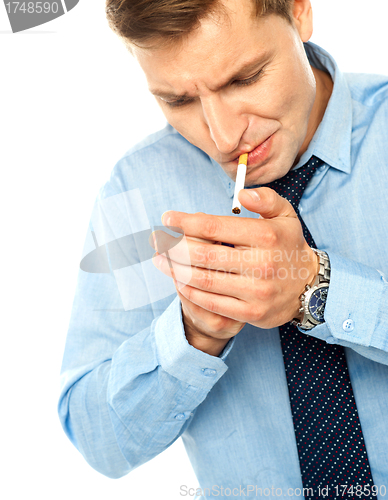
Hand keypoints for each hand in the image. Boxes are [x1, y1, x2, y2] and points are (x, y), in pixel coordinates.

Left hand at [152, 187, 318, 353]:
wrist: (310, 287)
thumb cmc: (288, 246)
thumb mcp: (286, 215)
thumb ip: (267, 199)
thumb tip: (242, 194)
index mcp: (266, 235)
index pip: (214, 227)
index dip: (185, 222)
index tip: (167, 218)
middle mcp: (261, 264)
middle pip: (203, 255)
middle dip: (173, 246)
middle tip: (156, 239)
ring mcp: (256, 291)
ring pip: (204, 280)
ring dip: (175, 269)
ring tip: (159, 260)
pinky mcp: (252, 312)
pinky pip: (213, 302)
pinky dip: (191, 291)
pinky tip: (179, 281)